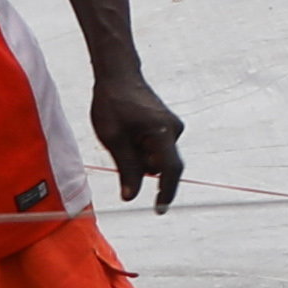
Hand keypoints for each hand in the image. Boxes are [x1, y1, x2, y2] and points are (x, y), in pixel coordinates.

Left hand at [91, 74, 185, 210]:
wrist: (119, 76)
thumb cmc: (113, 104)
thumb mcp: (113, 139)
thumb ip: (126, 168)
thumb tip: (130, 196)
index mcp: (163, 133)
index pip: (169, 170)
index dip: (165, 193)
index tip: (159, 210)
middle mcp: (174, 131)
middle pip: (160, 166)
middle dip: (139, 166)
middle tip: (117, 147)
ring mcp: (173, 128)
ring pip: (156, 158)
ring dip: (138, 157)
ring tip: (120, 136)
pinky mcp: (168, 126)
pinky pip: (155, 148)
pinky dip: (141, 148)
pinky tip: (128, 131)